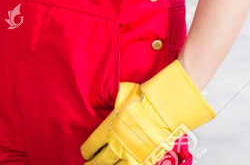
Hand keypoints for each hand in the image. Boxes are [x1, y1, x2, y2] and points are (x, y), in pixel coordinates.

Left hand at [81, 60, 215, 163]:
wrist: (164, 110)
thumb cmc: (143, 101)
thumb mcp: (120, 95)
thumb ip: (113, 99)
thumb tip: (108, 93)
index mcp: (109, 129)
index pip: (93, 144)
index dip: (87, 150)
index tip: (85, 153)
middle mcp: (118, 144)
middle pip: (101, 159)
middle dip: (94, 163)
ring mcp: (132, 154)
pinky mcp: (146, 160)